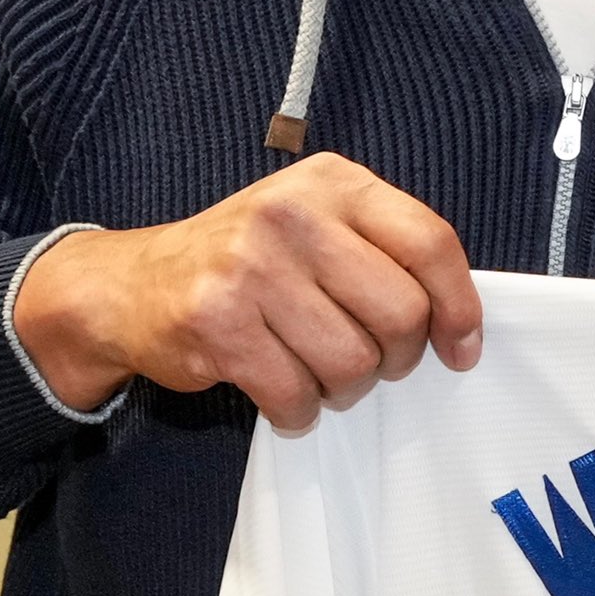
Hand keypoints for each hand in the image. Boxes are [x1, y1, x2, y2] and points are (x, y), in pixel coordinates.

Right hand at [13, 155, 481, 429]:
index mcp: (333, 183)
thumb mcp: (318, 226)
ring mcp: (251, 265)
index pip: (430, 242)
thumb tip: (461, 326)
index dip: (458, 306)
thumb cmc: (249, 263)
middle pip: (400, 312)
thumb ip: (385, 254)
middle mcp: (292, 213)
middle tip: (370, 364)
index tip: (459, 348)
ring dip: (345, 389)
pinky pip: (296, 394)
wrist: (133, 284)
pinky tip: (283, 396)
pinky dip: (299, 411)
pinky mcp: (217, 321)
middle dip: (396, 358)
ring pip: (352, 362)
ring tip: (317, 375)